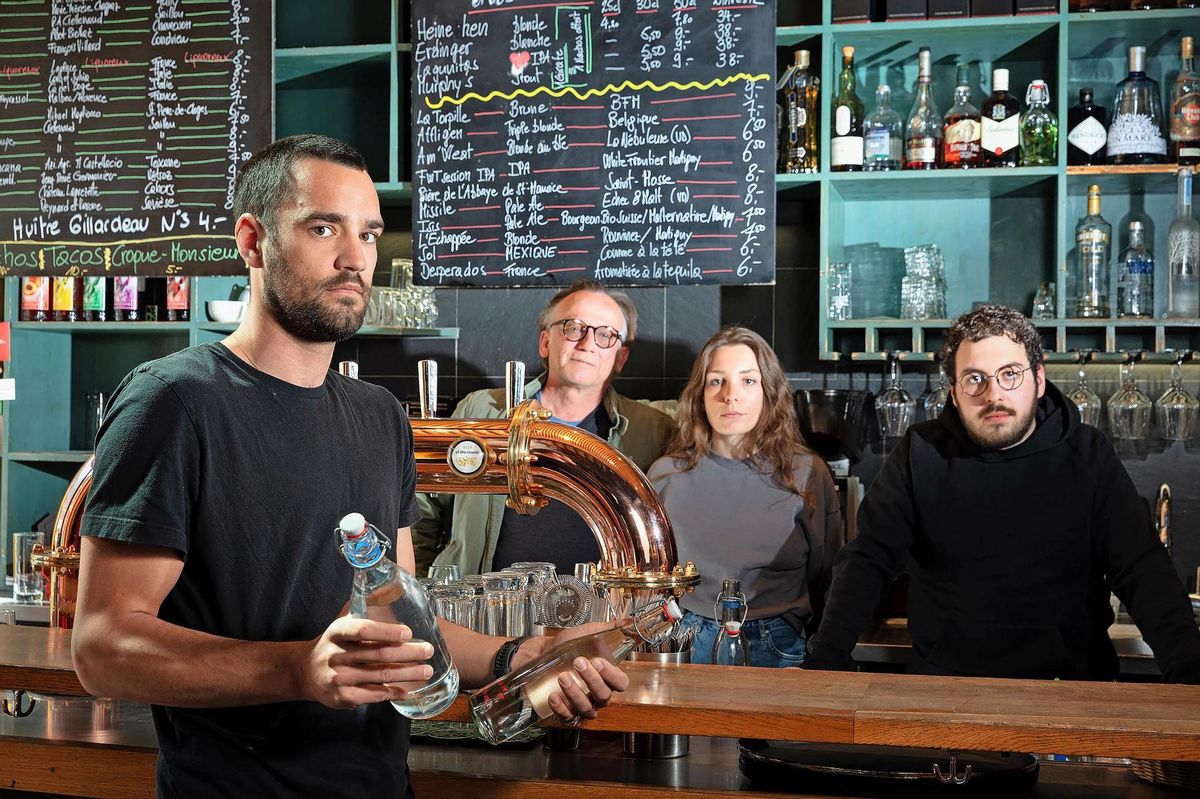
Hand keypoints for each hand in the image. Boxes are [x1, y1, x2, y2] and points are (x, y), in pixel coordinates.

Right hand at [301, 616, 434, 708]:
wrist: (305, 672)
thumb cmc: (334, 643)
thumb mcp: (343, 621)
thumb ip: (364, 607)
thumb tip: (392, 587)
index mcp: (338, 632)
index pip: (363, 630)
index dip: (387, 631)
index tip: (409, 632)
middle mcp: (337, 655)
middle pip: (379, 655)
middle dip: (409, 653)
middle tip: (428, 651)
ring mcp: (339, 678)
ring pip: (381, 676)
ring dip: (408, 674)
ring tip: (427, 670)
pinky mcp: (342, 697)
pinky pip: (373, 695)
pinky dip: (392, 693)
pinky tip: (406, 690)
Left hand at [525, 620, 631, 724]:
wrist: (540, 654)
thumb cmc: (565, 646)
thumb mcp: (585, 633)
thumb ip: (606, 629)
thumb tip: (627, 621)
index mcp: (606, 676)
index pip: (621, 682)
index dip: (612, 675)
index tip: (598, 661)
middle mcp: (597, 694)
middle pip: (603, 696)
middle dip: (591, 680)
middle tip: (578, 662)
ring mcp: (582, 705)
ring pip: (587, 708)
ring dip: (575, 693)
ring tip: (562, 676)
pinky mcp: (565, 712)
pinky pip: (568, 718)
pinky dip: (561, 709)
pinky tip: (554, 696)